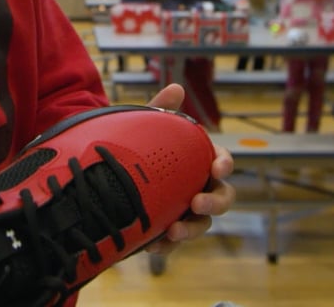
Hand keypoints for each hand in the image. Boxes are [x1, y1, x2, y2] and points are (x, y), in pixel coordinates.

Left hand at [143, 84, 236, 254]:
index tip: (218, 166)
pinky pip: (173, 244)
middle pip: (223, 197)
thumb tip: (176, 88)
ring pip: (202, 225)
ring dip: (192, 229)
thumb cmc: (140, 147)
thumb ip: (161, 109)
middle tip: (197, 202)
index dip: (224, 163)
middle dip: (215, 202)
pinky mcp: (167, 230)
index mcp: (198, 160)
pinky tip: (153, 244)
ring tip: (174, 231)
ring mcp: (184, 211)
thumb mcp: (146, 126)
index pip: (221, 160)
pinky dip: (166, 246)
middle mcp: (197, 187)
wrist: (109, 173)